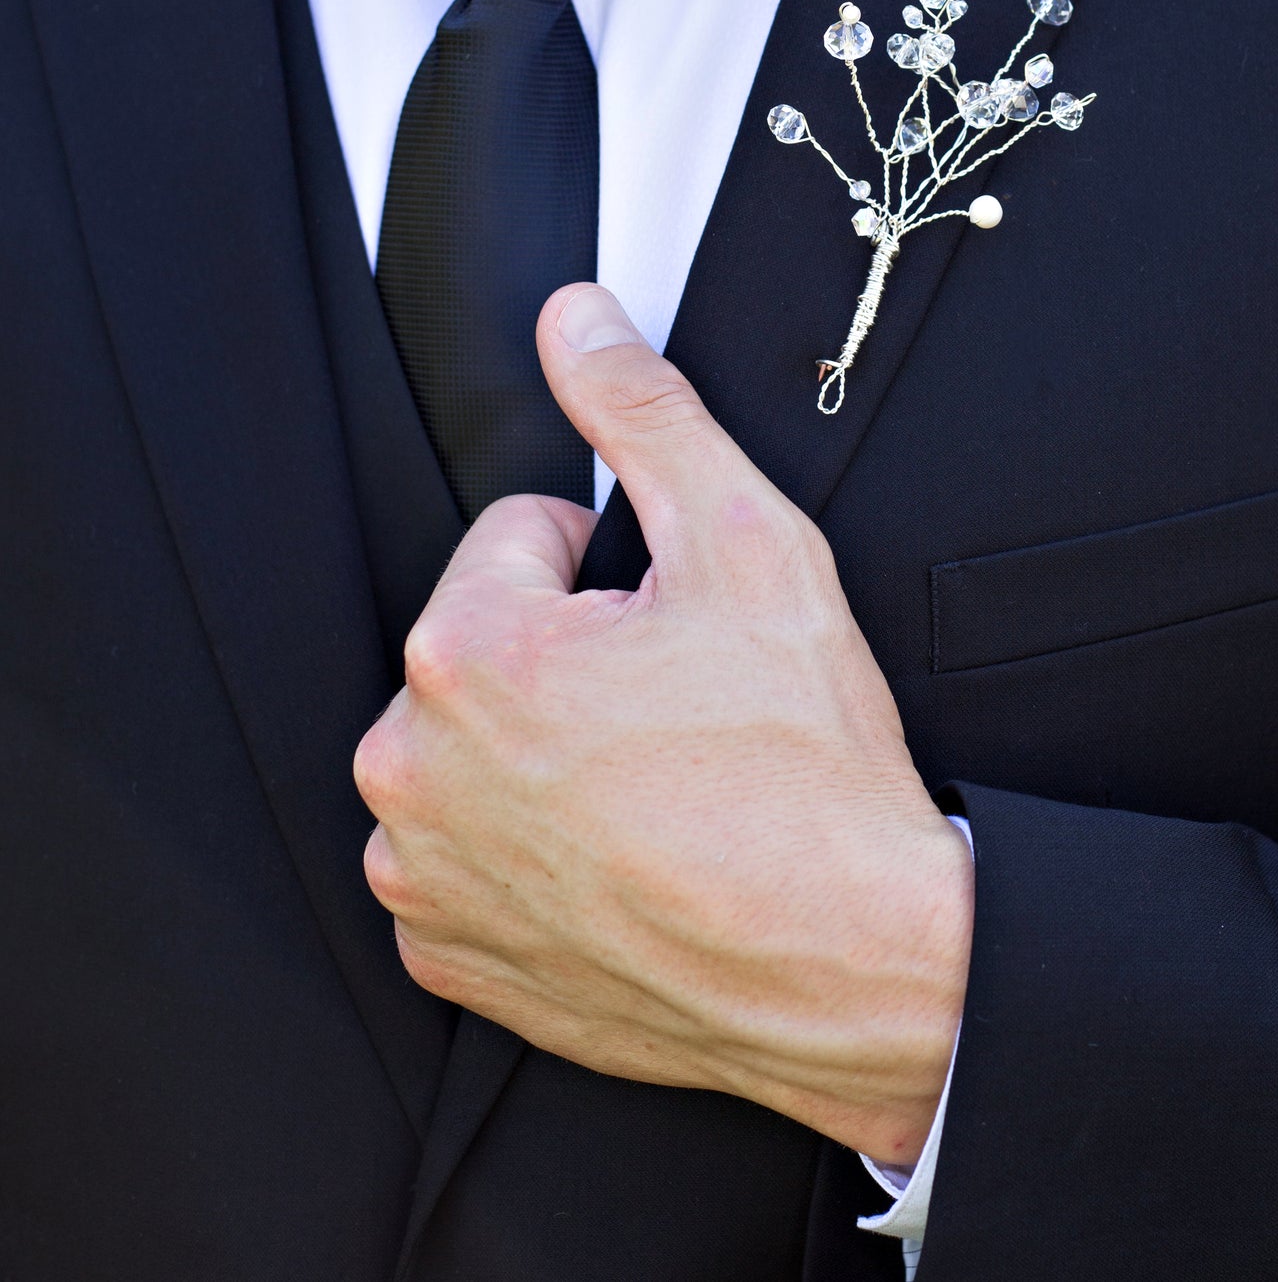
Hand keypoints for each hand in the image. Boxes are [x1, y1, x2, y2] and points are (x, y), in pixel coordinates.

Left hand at [353, 284, 972, 1167]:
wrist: (859, 967)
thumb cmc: (807, 767)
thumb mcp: (747, 541)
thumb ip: (641, 408)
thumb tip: (574, 317)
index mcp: (468, 649)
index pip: (522, 534)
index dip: (617, 568)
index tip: (675, 635)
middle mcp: (411, 767)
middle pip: (490, 640)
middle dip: (572, 654)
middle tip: (676, 712)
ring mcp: (421, 875)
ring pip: (476, 745)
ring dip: (545, 749)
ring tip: (655, 787)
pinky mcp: (448, 956)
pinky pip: (469, 855)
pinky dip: (530, 848)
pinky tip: (621, 856)